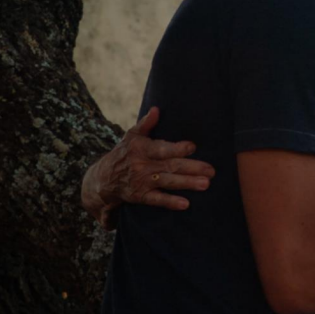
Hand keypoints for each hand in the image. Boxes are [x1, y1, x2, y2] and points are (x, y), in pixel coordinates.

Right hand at [81, 107, 214, 228]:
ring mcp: (142, 181)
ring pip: (168, 182)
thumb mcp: (132, 136)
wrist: (103, 178)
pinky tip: (185, 204)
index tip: (193, 147)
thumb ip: (146, 123)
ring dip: (187, 183)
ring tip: (206, 184)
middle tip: (211, 170)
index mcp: (142, 149)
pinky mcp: (141, 196)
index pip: (162, 148)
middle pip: (170, 166)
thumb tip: (157, 109)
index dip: (177, 148)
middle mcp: (142, 165)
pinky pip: (157, 200)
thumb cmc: (124, 153)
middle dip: (192, 168)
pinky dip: (170, 202)